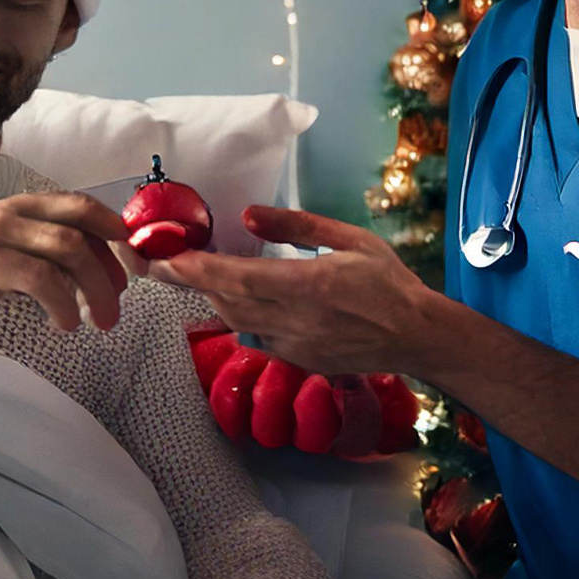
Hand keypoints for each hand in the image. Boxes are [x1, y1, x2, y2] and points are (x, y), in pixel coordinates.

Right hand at [0, 191, 128, 334]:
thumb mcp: (6, 257)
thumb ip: (45, 257)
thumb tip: (97, 275)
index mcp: (23, 206)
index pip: (86, 207)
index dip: (120, 236)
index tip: (138, 270)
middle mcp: (12, 211)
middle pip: (85, 225)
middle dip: (114, 266)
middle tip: (120, 306)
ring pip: (70, 250)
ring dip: (95, 291)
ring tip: (99, 323)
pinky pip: (41, 277)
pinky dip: (63, 304)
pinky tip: (64, 325)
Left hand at [165, 205, 435, 375]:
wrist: (417, 337)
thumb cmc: (389, 283)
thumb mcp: (351, 239)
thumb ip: (298, 226)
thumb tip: (249, 216)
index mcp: (309, 287)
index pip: (239, 279)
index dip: (195, 270)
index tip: (163, 259)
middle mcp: (296, 321)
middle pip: (226, 302)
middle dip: (190, 282)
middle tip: (161, 261)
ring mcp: (294, 347)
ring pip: (236, 323)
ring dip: (212, 298)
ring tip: (193, 275)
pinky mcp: (298, 362)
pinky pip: (255, 338)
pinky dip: (238, 317)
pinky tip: (235, 300)